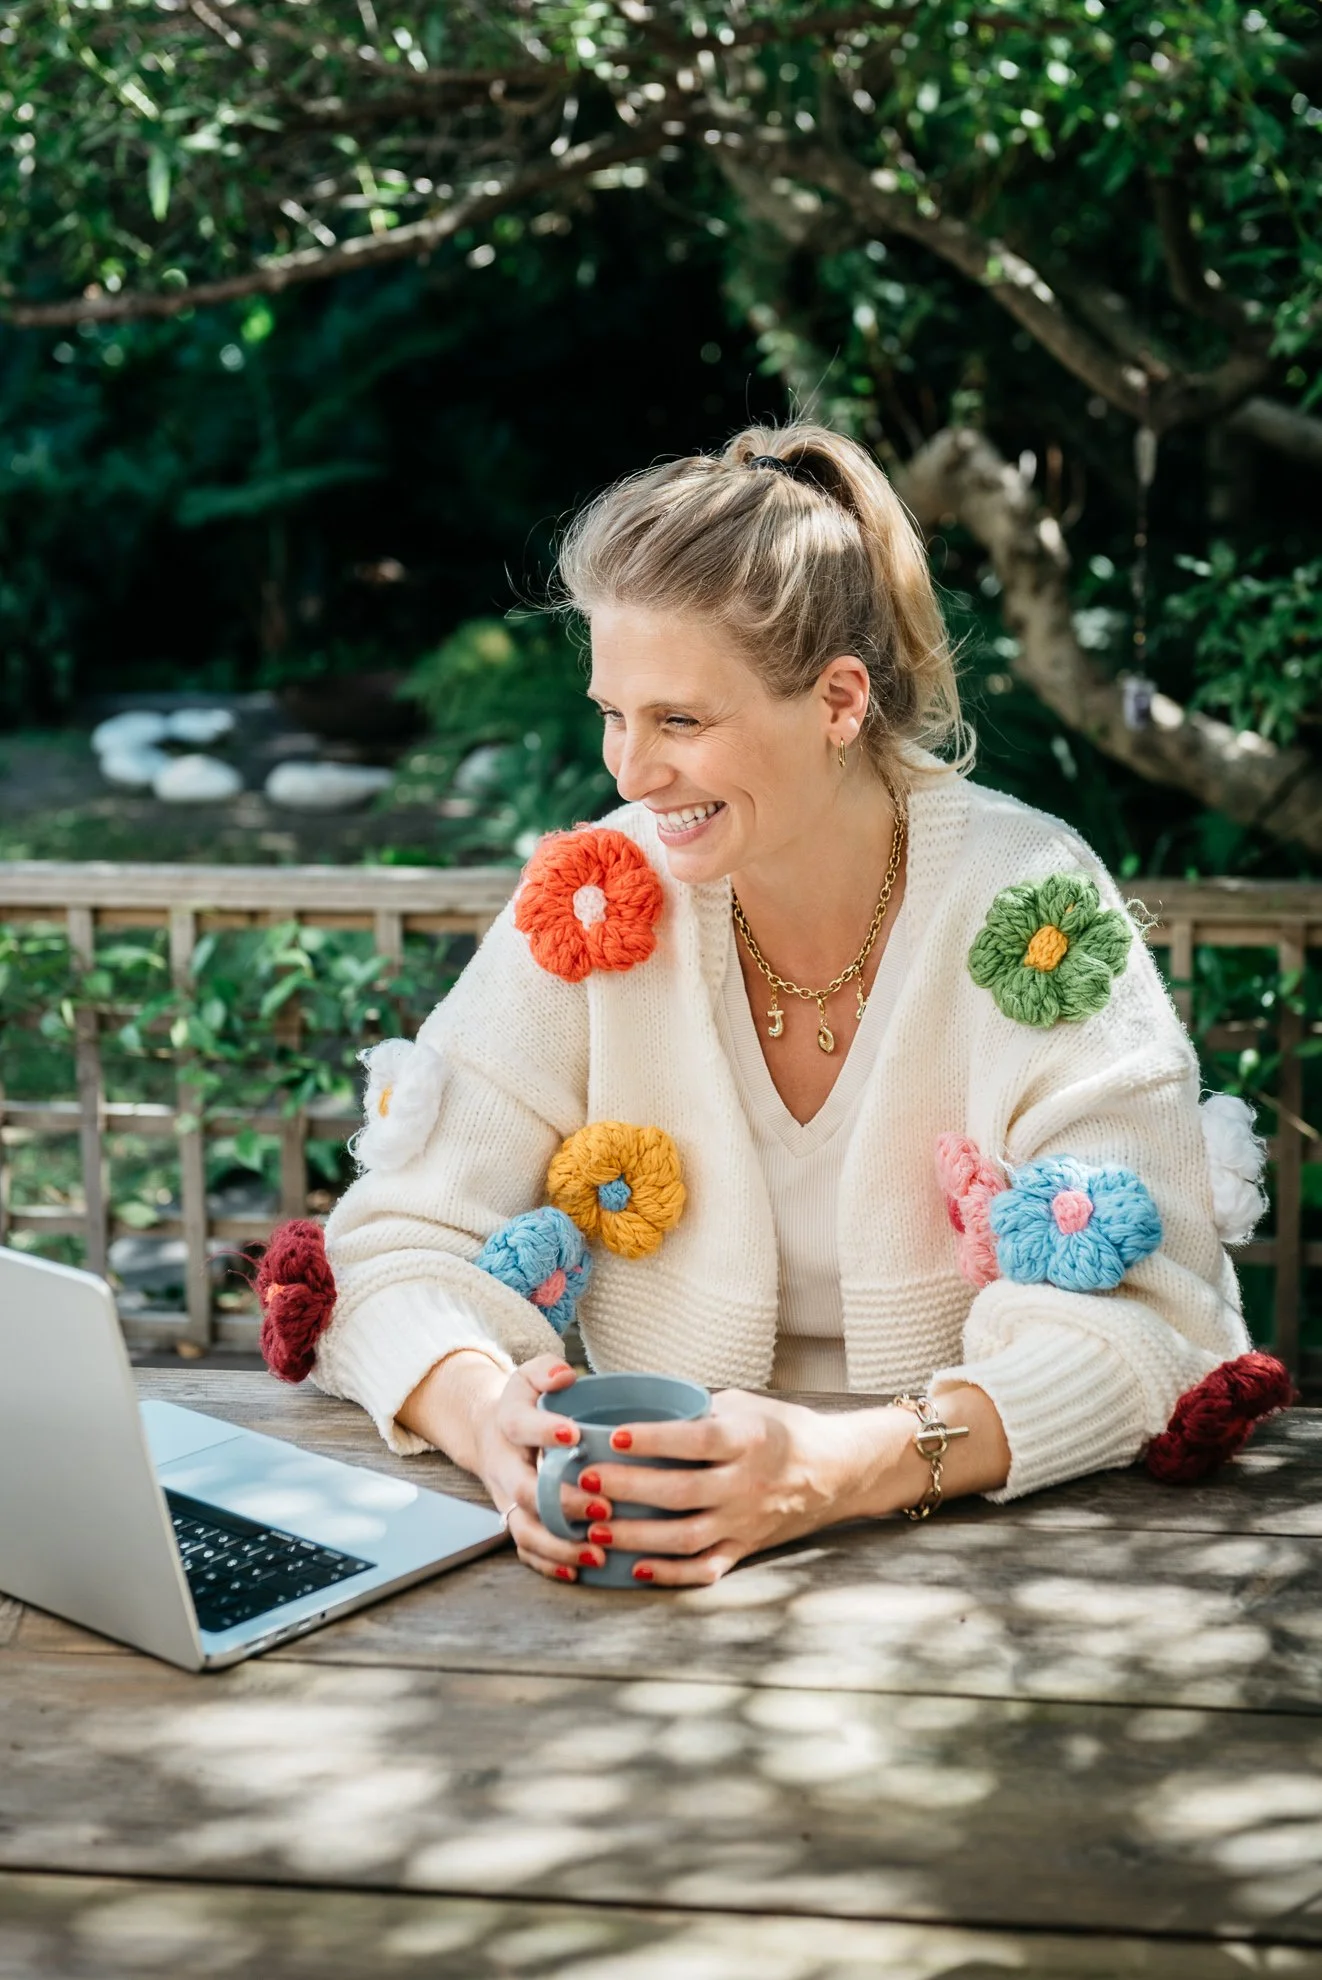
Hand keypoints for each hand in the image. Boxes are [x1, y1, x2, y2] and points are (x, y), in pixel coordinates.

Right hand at [472, 1354, 620, 1584]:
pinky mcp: (515, 1521)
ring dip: (560, 1546)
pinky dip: (549, 1565)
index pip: (519, 1427)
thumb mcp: (529, 1376)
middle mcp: (504, 1466)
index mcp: (507, 1424)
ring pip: (524, 1531)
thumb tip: (564, 1375)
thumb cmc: (525, 1404)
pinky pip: (526, 1551)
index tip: (576, 1435)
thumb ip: (545, 1370)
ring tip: (598, 1552)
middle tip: (604, 1507)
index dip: (544, 1431)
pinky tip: (581, 1571)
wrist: (488, 1433)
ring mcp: (507, 1499)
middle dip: (563, 1503)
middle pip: (525, 1491)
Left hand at [573, 1387, 873, 1586]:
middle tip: (584, 1483)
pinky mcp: (747, 1548)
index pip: (695, 1440)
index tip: (613, 1436)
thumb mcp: (747, 1405)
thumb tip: (641, 1404)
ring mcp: (746, 1521)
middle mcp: (747, 1483)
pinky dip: (670, 1573)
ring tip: (594, 1530)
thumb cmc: (783, 1430)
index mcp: (749, 1440)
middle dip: (627, 1489)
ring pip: (685, 1537)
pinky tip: (635, 1568)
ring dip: (636, 1536)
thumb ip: (699, 1410)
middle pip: (680, 1492)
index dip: (653, 1439)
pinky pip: (706, 1568)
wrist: (838, 1470)